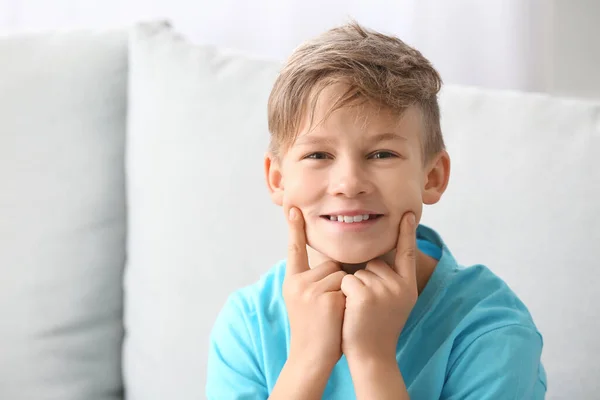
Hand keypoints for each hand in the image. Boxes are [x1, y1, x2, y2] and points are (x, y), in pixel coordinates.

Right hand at [283, 205, 346, 370]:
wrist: (311, 357)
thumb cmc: (315, 329)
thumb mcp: (304, 301)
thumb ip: (312, 281)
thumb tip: (331, 263)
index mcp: (292, 281)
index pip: (294, 249)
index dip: (294, 228)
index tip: (293, 207)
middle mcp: (297, 282)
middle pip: (330, 263)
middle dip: (337, 280)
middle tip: (329, 306)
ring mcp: (309, 289)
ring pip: (340, 274)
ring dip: (345, 290)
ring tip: (334, 312)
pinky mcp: (325, 297)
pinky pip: (347, 285)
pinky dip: (349, 298)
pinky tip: (338, 314)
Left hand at [340, 212, 417, 362]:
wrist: (371, 356)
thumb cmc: (375, 327)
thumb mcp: (392, 303)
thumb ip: (389, 281)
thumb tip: (375, 258)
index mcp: (408, 286)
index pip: (407, 253)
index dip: (408, 233)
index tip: (409, 213)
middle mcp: (399, 285)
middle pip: (373, 263)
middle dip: (364, 279)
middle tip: (367, 307)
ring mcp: (383, 290)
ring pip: (358, 271)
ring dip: (352, 287)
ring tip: (360, 311)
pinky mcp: (365, 295)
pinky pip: (346, 280)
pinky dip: (343, 292)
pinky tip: (351, 310)